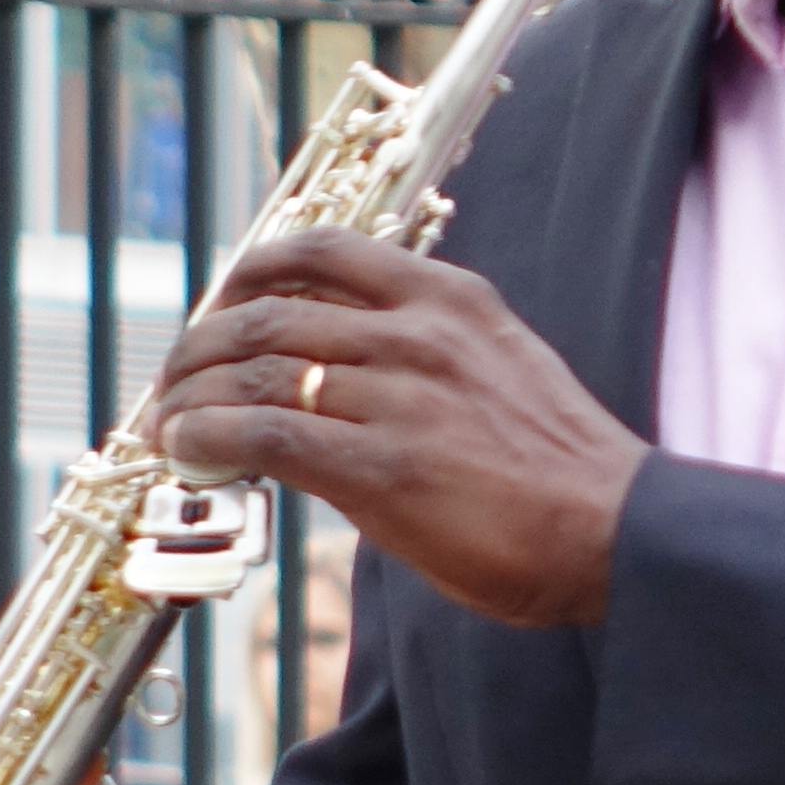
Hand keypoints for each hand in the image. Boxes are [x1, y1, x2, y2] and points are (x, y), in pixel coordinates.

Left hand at [141, 233, 647, 628]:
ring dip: (188, 397)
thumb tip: (333, 374)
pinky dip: (208, 437)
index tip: (214, 310)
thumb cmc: (557, 471)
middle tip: (171, 385)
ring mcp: (400, 395)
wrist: (619, 533)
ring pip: (254, 369)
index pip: (319, 252)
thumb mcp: (494, 370)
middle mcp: (418, 331)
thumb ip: (418, 356)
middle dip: (197, 349)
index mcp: (447, 298)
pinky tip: (189, 452)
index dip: (244, 277)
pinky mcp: (385, 466)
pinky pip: (266, 433)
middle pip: (266, 312)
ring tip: (165, 426)